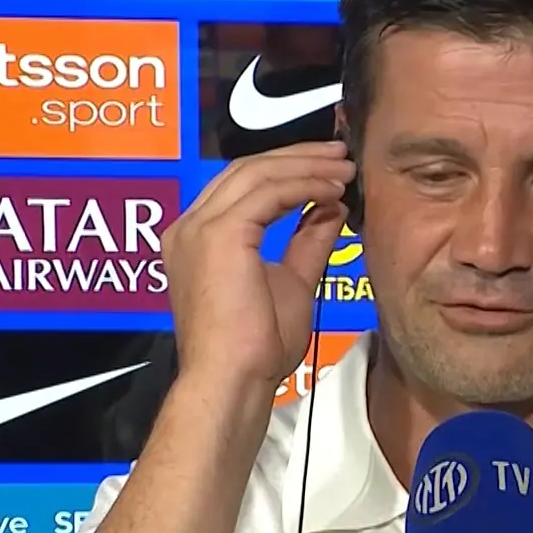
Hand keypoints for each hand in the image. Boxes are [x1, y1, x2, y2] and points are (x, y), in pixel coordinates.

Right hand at [159, 142, 354, 389]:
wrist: (234, 378)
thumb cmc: (255, 348)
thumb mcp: (291, 282)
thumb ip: (306, 241)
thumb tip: (328, 207)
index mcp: (196, 238)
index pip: (241, 186)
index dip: (285, 169)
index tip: (325, 167)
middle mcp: (188, 227)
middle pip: (246, 169)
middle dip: (297, 157)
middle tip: (339, 154)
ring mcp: (198, 227)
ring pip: (257, 173)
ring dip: (306, 166)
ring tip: (343, 168)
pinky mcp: (218, 233)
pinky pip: (269, 192)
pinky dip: (304, 185)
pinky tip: (332, 189)